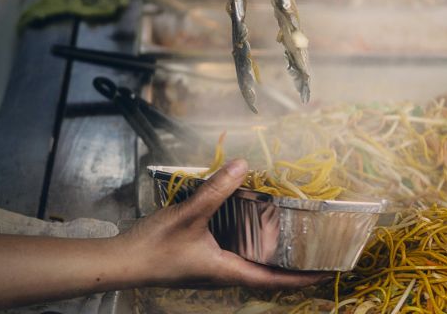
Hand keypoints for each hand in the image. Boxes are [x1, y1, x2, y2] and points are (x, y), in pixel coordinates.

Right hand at [120, 159, 324, 288]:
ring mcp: (211, 268)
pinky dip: (248, 241)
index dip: (301, 279)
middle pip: (266, 272)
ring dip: (270, 253)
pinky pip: (233, 252)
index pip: (274, 280)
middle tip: (316, 249)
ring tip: (292, 236)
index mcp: (227, 270)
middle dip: (291, 264)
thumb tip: (243, 165)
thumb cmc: (154, 247)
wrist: (120, 262)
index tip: (326, 273)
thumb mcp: (189, 214)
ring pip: (249, 262)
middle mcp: (223, 273)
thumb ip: (216, 190)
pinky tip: (249, 222)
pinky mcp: (200, 260)